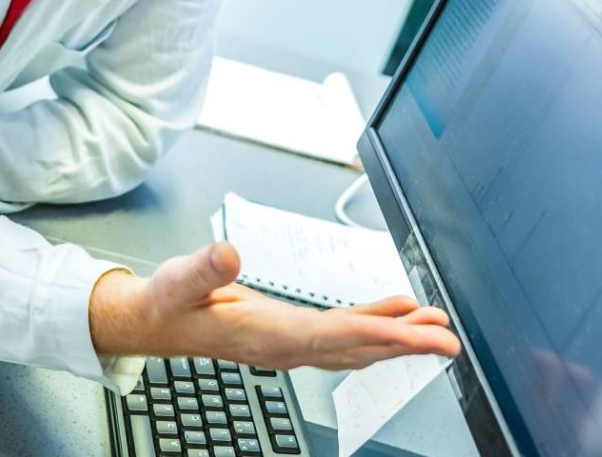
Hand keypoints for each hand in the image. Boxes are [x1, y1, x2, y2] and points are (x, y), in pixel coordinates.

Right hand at [89, 242, 459, 370]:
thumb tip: (228, 251)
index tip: (413, 335)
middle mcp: (285, 347)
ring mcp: (292, 345)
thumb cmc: (168, 303)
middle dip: (405, 345)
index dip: (376, 336)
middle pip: (356, 349)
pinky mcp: (293, 335)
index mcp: (264, 336)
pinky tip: (399, 315)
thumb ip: (203, 269)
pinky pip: (345, 336)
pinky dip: (377, 326)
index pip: (330, 339)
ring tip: (437, 328)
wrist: (154, 323)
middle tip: (447, 339)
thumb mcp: (178, 281)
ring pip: (356, 347)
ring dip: (399, 340)